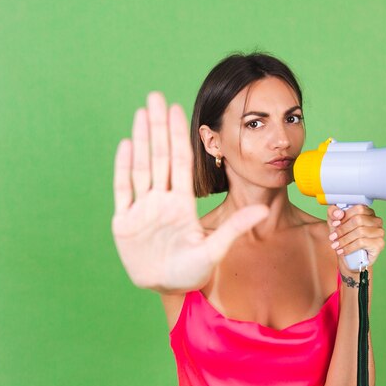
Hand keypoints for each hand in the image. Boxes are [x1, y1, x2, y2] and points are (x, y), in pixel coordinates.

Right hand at [111, 92, 268, 292]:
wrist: (167, 289)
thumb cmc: (192, 271)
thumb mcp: (215, 249)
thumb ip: (235, 227)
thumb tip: (262, 210)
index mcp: (183, 204)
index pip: (182, 162)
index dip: (179, 135)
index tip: (179, 109)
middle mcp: (162, 200)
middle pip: (160, 156)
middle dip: (158, 126)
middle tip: (155, 96)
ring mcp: (142, 209)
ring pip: (140, 167)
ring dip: (141, 139)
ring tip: (141, 112)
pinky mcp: (125, 221)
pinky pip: (123, 189)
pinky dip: (123, 168)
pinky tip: (126, 144)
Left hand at [326, 205, 384, 276]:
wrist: (350, 258)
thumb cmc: (344, 237)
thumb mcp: (334, 223)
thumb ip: (333, 213)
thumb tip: (338, 213)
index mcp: (368, 212)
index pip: (358, 208)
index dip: (344, 216)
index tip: (334, 224)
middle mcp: (376, 221)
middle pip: (358, 220)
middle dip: (342, 229)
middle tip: (332, 237)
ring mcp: (379, 232)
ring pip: (360, 231)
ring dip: (344, 239)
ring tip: (335, 245)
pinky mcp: (379, 244)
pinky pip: (362, 243)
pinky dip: (349, 247)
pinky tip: (342, 251)